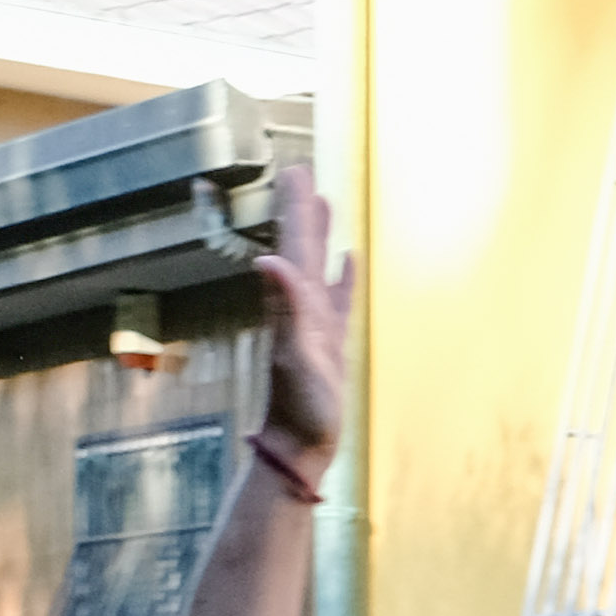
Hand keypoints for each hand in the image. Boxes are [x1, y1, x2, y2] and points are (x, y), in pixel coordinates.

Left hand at [250, 165, 353, 461]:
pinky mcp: (331, 342)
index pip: (294, 246)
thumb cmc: (301, 407)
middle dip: (301, 210)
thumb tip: (268, 259)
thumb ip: (284, 308)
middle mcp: (301, 308)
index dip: (294, 210)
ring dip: (319, 235)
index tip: (295, 172)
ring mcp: (316, 324)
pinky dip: (341, 275)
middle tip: (302, 172)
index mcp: (295, 306)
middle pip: (301, 247)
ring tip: (324, 202)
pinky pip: (338, 298)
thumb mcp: (295, 356)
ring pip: (317, 266)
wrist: (299, 444)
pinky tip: (347, 259)